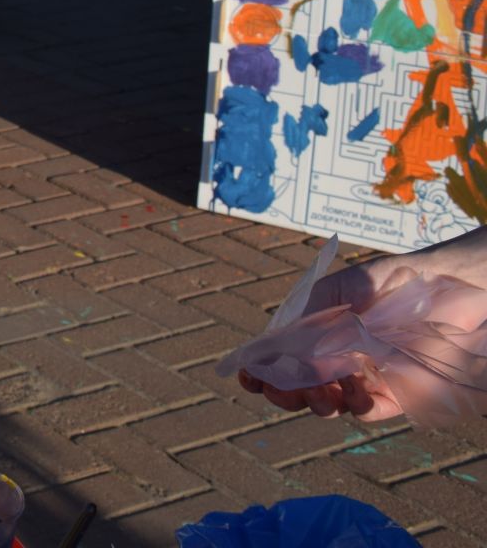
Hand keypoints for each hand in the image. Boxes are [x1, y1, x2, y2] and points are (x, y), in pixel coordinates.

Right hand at [237, 227, 486, 417]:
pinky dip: (355, 403)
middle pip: (297, 391)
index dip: (260, 372)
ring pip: (328, 406)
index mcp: (315, 336)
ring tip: (319, 389)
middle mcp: (336, 362)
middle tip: (279, 388)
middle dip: (282, 394)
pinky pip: (368, 411)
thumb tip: (280, 351)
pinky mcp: (396, 395)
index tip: (248, 376)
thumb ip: (308, 317)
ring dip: (315, 401)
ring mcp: (364, 380)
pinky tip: (354, 386)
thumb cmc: (387, 280)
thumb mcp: (338, 289)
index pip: (279, 361)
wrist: (442, 286)